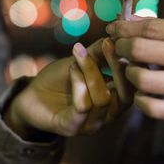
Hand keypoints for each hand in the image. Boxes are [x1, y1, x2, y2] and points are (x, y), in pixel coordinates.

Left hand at [7, 38, 131, 137]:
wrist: (30, 95)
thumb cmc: (59, 79)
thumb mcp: (82, 61)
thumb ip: (100, 52)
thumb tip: (118, 35)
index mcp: (116, 100)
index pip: (134, 85)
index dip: (131, 63)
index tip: (121, 40)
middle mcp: (108, 116)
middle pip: (125, 95)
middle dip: (117, 67)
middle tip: (106, 44)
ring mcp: (91, 125)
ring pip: (102, 98)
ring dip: (90, 71)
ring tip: (77, 56)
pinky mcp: (71, 128)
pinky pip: (83, 106)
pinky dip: (78, 82)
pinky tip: (71, 68)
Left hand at [106, 16, 163, 147]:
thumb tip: (130, 22)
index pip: (151, 28)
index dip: (125, 28)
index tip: (112, 29)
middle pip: (142, 50)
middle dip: (121, 48)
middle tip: (118, 49)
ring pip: (144, 80)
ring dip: (129, 74)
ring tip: (132, 71)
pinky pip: (155, 108)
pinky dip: (140, 101)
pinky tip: (141, 94)